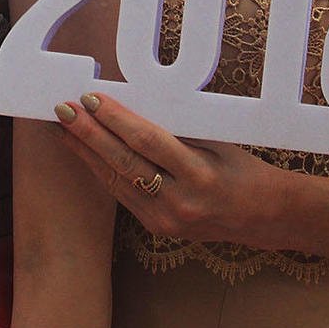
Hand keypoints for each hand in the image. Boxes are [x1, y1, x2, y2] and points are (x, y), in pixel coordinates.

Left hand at [53, 92, 290, 246]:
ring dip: (86, 153)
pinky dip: (102, 171)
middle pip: (124, 162)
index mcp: (200, 175)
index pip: (147, 140)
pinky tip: (84, 153)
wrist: (266, 217)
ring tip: (62, 129)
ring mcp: (166, 220)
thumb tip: (129, 106)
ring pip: (116, 181)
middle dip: (88, 134)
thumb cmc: (244, 170)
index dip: (115, 118)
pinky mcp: (158, 229)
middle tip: (62, 110)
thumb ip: (175, 130)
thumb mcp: (217, 142)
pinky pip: (123, 195)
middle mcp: (180, 202)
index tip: (91, 97)